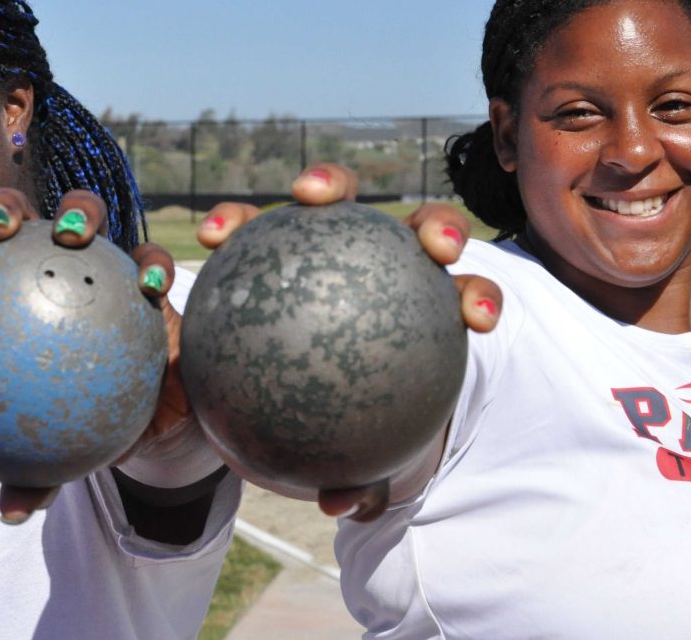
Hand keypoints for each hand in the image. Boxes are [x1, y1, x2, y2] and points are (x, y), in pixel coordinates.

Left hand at [0, 188, 183, 524]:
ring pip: (88, 215)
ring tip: (72, 234)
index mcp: (10, 293)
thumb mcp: (59, 447)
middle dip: (2, 206)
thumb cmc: (85, 420)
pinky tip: (151, 291)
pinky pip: (154, 264)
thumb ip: (36, 470)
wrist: (148, 416)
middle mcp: (52, 265)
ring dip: (79, 212)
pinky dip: (153, 270)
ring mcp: (103, 262)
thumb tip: (13, 513)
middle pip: (20, 215)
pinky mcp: (151, 275)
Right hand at [197, 163, 501, 521]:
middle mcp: (384, 261)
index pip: (462, 296)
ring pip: (341, 200)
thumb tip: (342, 504)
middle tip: (433, 247)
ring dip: (331, 185)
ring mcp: (328, 238)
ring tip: (308, 196)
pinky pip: (254, 221)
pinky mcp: (269, 230)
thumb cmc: (319, 418)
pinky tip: (211, 233)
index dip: (479, 297)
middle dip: (437, 226)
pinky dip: (237, 220)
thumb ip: (350, 475)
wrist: (265, 388)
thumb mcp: (336, 454)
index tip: (477, 319)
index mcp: (418, 309)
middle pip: (424, 230)